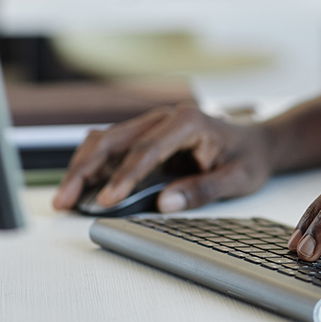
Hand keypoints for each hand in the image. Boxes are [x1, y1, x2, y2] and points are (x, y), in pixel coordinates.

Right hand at [52, 102, 273, 212]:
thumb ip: (203, 190)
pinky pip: (112, 149)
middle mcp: (164, 117)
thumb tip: (165, 204)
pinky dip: (92, 167)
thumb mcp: (238, 178)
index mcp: (188, 121)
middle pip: (114, 140)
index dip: (124, 175)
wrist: (256, 142)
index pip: (147, 149)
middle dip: (86, 170)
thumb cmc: (248, 157)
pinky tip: (79, 188)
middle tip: (66, 200)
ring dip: (82, 168)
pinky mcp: (145, 137)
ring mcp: (152, 124)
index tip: (107, 199)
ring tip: (64, 198)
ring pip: (105, 141)